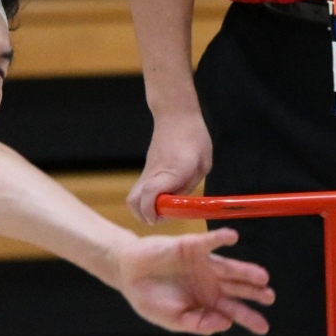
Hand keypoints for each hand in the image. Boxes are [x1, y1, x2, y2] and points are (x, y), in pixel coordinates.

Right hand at [111, 228, 272, 335]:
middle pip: (238, 288)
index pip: (233, 310)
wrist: (126, 272)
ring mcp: (204, 263)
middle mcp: (212, 282)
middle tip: (269, 297)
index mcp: (208, 301)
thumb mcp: (172, 319)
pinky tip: (233, 238)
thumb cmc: (149, 298)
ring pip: (230, 267)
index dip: (249, 318)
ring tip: (261, 277)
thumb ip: (197, 323)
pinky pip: (211, 241)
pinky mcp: (193, 246)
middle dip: (254, 293)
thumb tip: (225, 323)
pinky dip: (221, 238)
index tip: (263, 327)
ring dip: (246, 270)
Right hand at [127, 110, 213, 224]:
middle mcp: (156, 173)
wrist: (175, 116)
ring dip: (143, 209)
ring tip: (162, 210)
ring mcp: (147, 172)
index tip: (159, 219)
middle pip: (134, 201)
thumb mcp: (203, 164)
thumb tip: (177, 205)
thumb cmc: (194, 138)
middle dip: (145, 216)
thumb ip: (189, 186)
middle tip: (162, 217)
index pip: (152, 193)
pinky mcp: (146, 171)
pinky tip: (162, 199)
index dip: (153, 210)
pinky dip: (145, 201)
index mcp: (174, 170)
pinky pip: (139, 192)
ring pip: (133, 198)